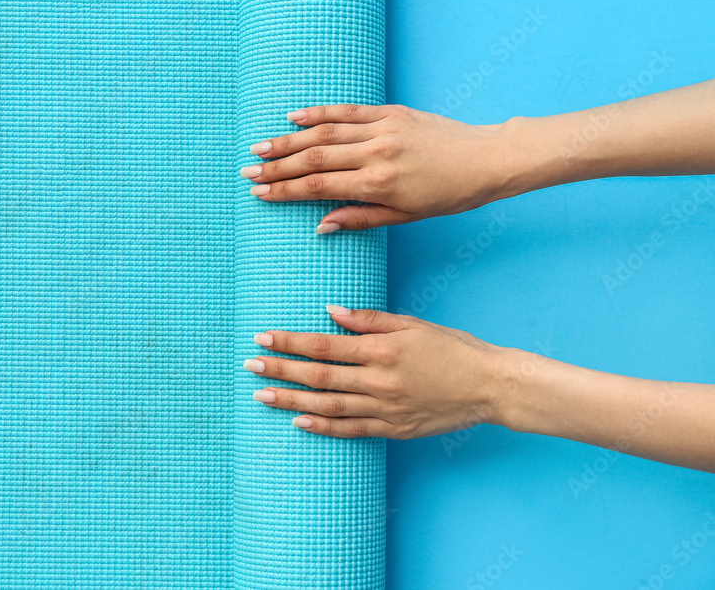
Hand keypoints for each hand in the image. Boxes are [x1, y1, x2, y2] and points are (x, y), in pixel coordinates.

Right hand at [241, 104, 523, 230]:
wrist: (486, 159)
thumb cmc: (448, 194)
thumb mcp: (404, 216)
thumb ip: (359, 218)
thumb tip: (320, 225)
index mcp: (379, 183)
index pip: (319, 186)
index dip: (285, 190)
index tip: (260, 193)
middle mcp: (377, 152)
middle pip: (314, 158)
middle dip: (277, 166)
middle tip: (248, 172)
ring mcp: (383, 128)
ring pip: (325, 133)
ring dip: (289, 140)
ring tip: (260, 147)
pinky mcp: (392, 111)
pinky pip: (348, 111)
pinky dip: (319, 113)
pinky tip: (295, 116)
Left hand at [246, 306, 511, 438]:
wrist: (490, 386)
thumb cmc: (452, 349)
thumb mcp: (412, 324)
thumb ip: (368, 320)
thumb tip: (330, 311)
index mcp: (382, 350)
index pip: (324, 345)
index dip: (290, 342)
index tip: (262, 338)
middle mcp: (379, 381)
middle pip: (319, 377)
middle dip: (280, 371)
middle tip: (250, 366)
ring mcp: (385, 408)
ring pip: (328, 406)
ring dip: (291, 401)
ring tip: (262, 396)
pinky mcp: (394, 429)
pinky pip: (351, 430)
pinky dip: (323, 427)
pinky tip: (299, 422)